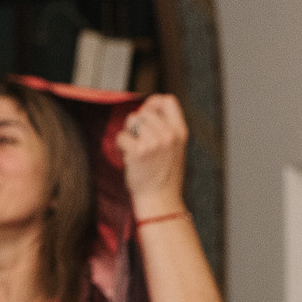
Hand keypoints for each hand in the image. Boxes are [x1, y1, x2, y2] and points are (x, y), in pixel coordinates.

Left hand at [113, 94, 190, 216]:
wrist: (159, 200)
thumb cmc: (163, 177)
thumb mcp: (174, 148)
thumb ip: (165, 128)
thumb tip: (145, 110)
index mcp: (180, 132)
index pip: (168, 101)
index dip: (153, 102)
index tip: (146, 110)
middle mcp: (169, 135)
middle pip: (144, 112)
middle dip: (136, 124)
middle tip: (139, 142)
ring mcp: (155, 142)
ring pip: (131, 121)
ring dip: (128, 135)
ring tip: (135, 151)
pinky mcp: (139, 151)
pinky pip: (121, 137)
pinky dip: (121, 147)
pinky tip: (129, 159)